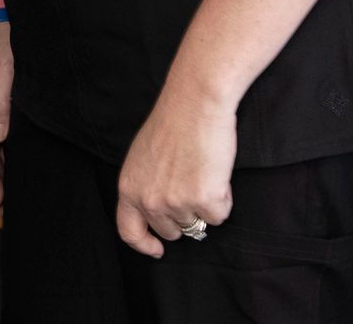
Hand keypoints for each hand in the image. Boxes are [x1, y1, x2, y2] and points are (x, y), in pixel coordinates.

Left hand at [115, 86, 235, 257]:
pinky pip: (219, 215)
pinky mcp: (204, 201)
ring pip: (197, 224)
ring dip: (205, 203)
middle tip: (192, 184)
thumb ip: (146, 185)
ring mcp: (175, 203)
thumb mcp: (144, 157)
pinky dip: (223, 197)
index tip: (157, 249)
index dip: (144, 244)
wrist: (196, 102)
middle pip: (170, 231)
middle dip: (184, 216)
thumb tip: (158, 212)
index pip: (129, 231)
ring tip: (202, 169)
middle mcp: (149, 200)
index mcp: (129, 187)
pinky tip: (216, 171)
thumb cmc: (174, 122)